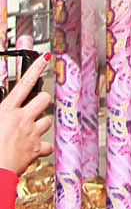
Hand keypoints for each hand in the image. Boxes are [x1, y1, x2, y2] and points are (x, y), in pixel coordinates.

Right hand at [0, 55, 52, 175]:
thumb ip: (0, 111)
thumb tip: (3, 109)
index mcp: (6, 111)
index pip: (24, 83)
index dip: (36, 68)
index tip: (45, 58)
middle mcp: (22, 119)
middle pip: (43, 99)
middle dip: (41, 100)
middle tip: (34, 106)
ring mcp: (31, 134)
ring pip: (47, 120)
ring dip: (41, 123)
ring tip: (30, 130)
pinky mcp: (36, 150)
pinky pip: (47, 145)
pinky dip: (43, 147)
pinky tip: (36, 148)